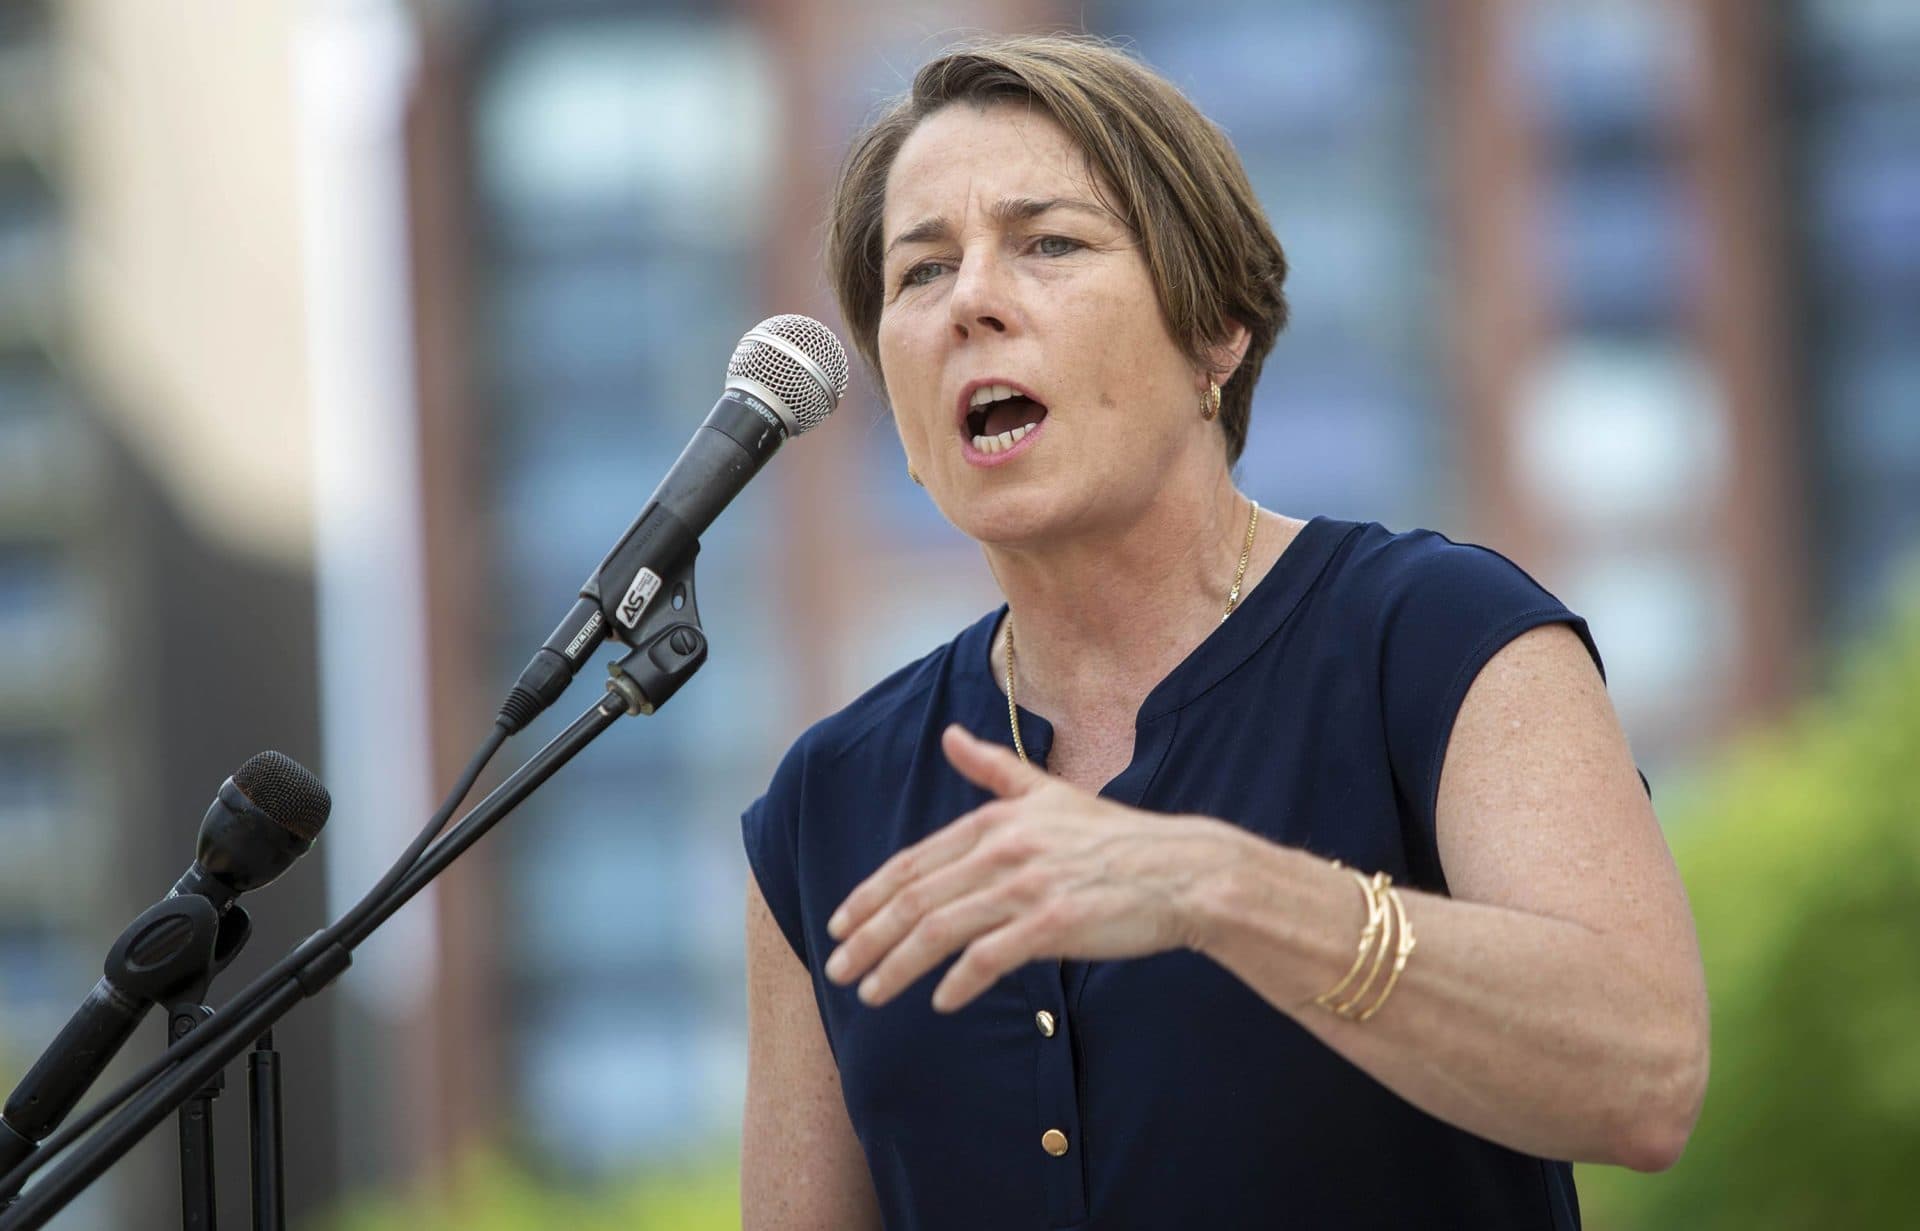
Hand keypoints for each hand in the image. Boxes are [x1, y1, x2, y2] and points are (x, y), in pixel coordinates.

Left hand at [822, 723, 1235, 1012]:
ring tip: (870, 993)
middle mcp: (1004, 849)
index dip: (869, 895)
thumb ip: (992, 769)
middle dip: (867, 937)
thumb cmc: (1116, 838)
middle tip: (836, 969)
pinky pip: (990, 958)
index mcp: (996, 821)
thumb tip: (950, 737)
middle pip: (915, 899)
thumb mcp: (1049, 792)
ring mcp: (1028, 886)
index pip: (913, 862)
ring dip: (897, 966)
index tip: (839, 923)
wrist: (1182, 871)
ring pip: (940, 930)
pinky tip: (941, 1002)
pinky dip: (959, 982)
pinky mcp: (1053, 924)